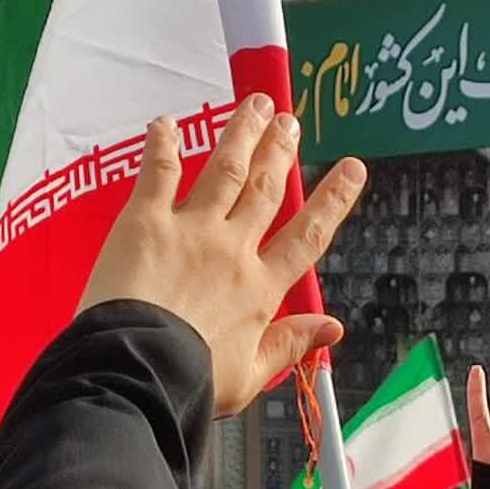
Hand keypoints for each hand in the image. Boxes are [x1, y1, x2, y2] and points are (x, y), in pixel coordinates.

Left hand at [76, 97, 365, 417]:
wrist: (137, 369)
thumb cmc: (189, 383)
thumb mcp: (250, 377)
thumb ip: (290, 345)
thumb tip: (332, 328)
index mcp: (260, 289)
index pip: (306, 236)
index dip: (332, 200)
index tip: (352, 169)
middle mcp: (232, 250)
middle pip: (265, 190)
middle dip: (280, 151)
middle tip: (290, 121)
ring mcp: (191, 230)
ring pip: (225, 170)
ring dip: (242, 134)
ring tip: (256, 105)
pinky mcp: (146, 221)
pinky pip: (160, 173)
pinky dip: (165, 145)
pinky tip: (168, 123)